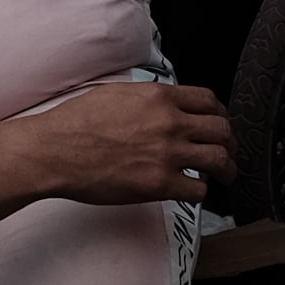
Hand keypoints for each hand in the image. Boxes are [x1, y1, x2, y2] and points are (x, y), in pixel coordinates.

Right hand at [19, 78, 237, 205]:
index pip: (209, 100)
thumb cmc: (74, 123)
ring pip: (219, 160)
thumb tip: (161, 104)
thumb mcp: (115, 93)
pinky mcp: (159, 184)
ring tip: (226, 176)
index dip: (220, 114)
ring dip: (227, 170)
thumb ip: (146, 97)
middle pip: (222, 130)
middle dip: (230, 143)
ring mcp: (167, 154)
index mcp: (159, 97)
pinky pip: (199, 190)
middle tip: (229, 152)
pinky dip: (201, 192)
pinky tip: (193, 191)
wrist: (53, 151)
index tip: (219, 123)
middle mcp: (169, 123)